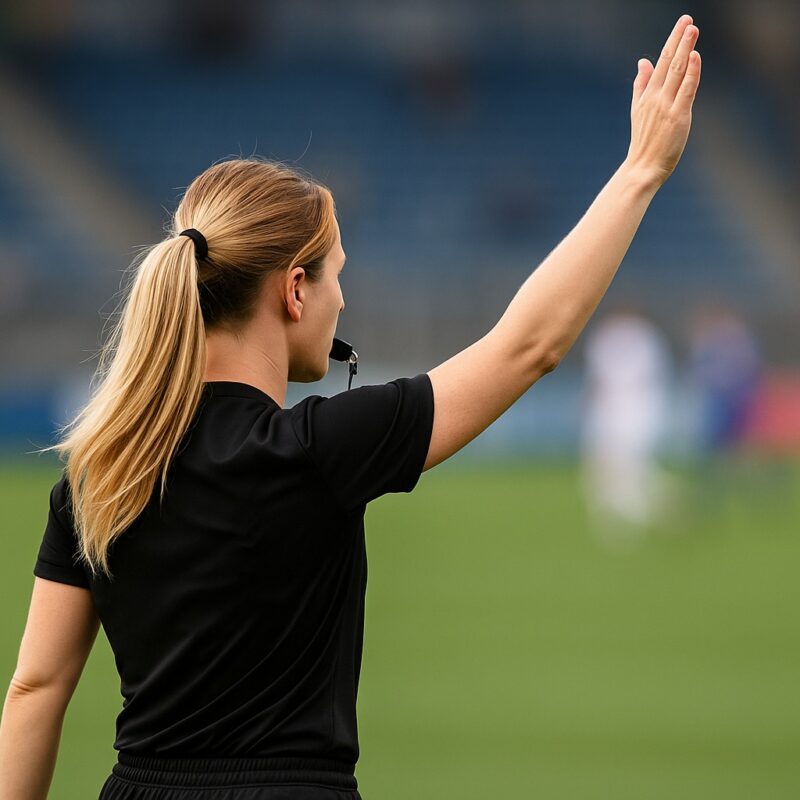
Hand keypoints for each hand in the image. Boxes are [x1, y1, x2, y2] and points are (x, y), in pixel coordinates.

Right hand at [625, 14, 701, 186]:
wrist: (642, 168)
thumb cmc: (644, 143)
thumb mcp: (638, 110)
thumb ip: (641, 85)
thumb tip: (643, 61)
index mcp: (646, 96)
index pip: (660, 63)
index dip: (672, 42)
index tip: (682, 24)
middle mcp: (655, 98)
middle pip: (668, 63)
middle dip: (678, 39)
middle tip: (688, 19)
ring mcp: (666, 106)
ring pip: (676, 72)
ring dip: (685, 49)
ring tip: (692, 29)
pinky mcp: (678, 116)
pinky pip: (686, 90)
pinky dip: (690, 72)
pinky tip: (694, 56)